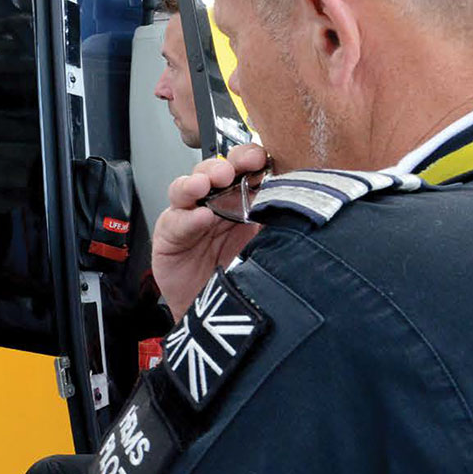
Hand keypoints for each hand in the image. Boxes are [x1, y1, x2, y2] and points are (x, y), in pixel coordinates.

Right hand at [153, 143, 269, 318]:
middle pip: (211, 171)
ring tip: (205, 184)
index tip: (260, 157)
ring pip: (185, 188)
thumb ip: (280, 219)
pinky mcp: (169, 237)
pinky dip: (187, 218)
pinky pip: (175, 222)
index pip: (242, 169)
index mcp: (240, 200)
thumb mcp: (269, 242)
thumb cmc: (244, 276)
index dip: (247, 158)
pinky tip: (200, 217)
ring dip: (196, 182)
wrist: (221, 316)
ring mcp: (189, 218)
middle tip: (230, 170)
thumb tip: (303, 198)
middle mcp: (213, 204)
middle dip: (220, 166)